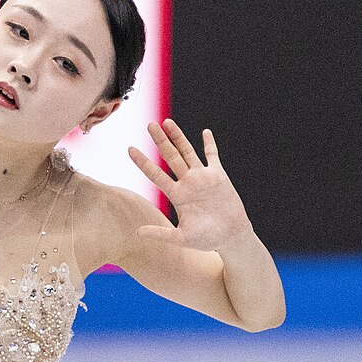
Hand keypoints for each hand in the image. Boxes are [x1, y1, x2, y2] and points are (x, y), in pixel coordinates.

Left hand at [129, 118, 252, 252]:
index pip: (155, 175)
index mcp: (177, 195)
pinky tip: (205, 132)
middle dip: (160, 141)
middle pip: (170, 157)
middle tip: (149, 124)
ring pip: (188, 152)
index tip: (130, 149)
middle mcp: (187, 182)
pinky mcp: (219, 176)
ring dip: (178, 137)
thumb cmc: (207, 239)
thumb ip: (161, 234)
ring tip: (167, 122)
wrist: (231, 236)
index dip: (143, 162)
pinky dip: (209, 144)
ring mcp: (202, 177)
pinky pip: (213, 156)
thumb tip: (137, 232)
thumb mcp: (182, 238)